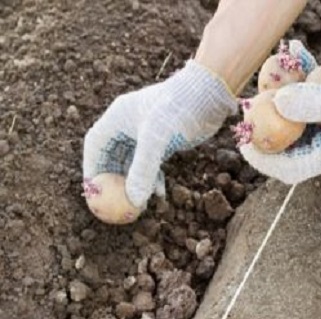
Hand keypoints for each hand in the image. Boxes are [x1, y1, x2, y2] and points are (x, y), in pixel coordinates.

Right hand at [82, 59, 237, 208]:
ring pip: (133, 163)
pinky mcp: (164, 140)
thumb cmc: (179, 108)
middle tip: (116, 204)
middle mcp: (129, 124)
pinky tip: (160, 193)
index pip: (95, 146)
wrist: (210, 93)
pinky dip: (153, 179)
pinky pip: (152, 164)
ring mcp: (147, 132)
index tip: (94, 192)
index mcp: (117, 117)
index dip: (92, 169)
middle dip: (114, 182)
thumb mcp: (157, 139)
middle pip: (112, 157)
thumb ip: (143, 169)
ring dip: (135, 183)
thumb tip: (135, 200)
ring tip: (141, 204)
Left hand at [239, 43, 320, 184]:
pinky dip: (303, 87)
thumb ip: (314, 103)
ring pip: (298, 124)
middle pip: (289, 148)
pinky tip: (299, 59)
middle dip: (268, 129)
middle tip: (250, 107)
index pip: (289, 169)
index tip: (242, 141)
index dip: (263, 159)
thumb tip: (277, 103)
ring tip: (271, 79)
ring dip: (283, 104)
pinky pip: (312, 105)